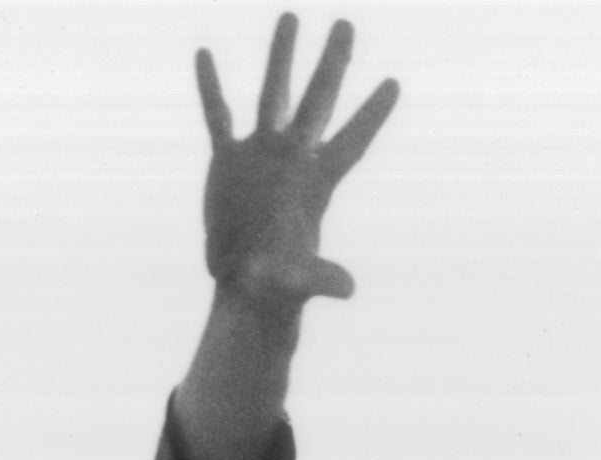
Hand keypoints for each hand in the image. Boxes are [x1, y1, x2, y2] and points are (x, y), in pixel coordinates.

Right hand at [197, 17, 398, 309]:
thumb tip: (346, 289)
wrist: (246, 290)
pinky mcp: (227, 163)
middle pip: (318, 100)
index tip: (394, 83)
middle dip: (333, 62)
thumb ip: (323, 278)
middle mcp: (294, 160)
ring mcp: (261, 156)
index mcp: (318, 183)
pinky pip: (218, 115)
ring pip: (273, 94)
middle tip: (346, 22)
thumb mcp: (300, 281)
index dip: (373, 114)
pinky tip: (206, 54)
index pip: (353, 140)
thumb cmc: (279, 290)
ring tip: (290, 16)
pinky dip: (211, 87)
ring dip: (280, 57)